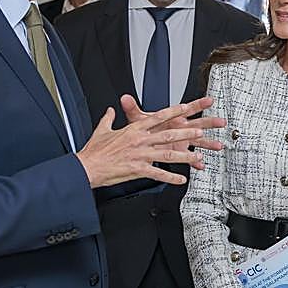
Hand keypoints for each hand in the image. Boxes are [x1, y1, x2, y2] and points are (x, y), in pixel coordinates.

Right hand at [77, 97, 221, 187]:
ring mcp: (140, 155)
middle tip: (200, 131)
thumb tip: (110, 111)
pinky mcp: (138, 169)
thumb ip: (108, 119)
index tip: (185, 108)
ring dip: (184, 156)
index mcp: (133, 129)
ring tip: (197, 157)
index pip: (157, 117)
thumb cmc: (94, 151)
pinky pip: (158, 173)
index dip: (172, 112)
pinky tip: (181, 179)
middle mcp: (139, 140)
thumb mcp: (102, 130)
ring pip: (168, 154)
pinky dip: (171, 177)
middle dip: (186, 133)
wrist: (88, 166)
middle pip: (168, 135)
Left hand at [120, 95, 225, 152]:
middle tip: (221, 121)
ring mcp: (182, 141)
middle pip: (198, 124)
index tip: (209, 100)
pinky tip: (201, 165)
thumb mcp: (137, 119)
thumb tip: (124, 99)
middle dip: (210, 122)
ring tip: (218, 145)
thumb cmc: (142, 129)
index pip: (188, 109)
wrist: (139, 144)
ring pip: (199, 141)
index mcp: (173, 118)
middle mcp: (180, 129)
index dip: (199, 104)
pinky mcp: (179, 152)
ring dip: (208, 143)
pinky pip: (189, 157)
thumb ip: (132, 109)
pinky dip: (195, 162)